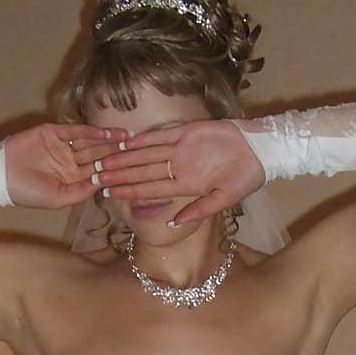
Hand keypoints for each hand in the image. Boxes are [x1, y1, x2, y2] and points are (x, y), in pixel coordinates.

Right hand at [3, 123, 128, 210]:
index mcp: (73, 179)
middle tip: (136, 149)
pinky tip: (105, 132)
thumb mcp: (59, 198)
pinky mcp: (53, 132)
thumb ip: (82, 191)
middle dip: (116, 152)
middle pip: (97, 156)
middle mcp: (70, 162)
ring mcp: (63, 146)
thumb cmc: (28, 192)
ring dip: (107, 140)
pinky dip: (89, 131)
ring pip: (90, 142)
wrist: (1, 176)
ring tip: (126, 138)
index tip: (133, 169)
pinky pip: (75, 131)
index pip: (98, 173)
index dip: (114, 171)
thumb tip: (104, 184)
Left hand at [95, 119, 265, 224]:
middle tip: (95, 176)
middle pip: (142, 172)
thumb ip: (200, 210)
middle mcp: (179, 169)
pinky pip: (160, 136)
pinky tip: (125, 142)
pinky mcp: (187, 132)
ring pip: (146, 154)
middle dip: (119, 174)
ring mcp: (181, 150)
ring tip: (103, 159)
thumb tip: (176, 223)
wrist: (261, 150)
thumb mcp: (225, 199)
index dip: (128, 191)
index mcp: (186, 187)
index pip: (150, 190)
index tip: (108, 193)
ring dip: (125, 157)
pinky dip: (143, 139)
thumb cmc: (247, 178)